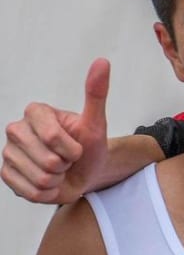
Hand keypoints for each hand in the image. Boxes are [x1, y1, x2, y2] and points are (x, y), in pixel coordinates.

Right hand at [2, 59, 109, 203]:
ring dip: (58, 180)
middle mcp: (16, 129)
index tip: (76, 146)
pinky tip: (50, 182)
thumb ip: (96, 93)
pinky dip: (47, 193)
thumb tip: (102, 62)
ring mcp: (8, 153)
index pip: (53, 138)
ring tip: (59, 170)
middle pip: (48, 161)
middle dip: (66, 165)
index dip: (72, 149)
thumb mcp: (96, 123)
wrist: (84, 172)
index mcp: (35, 113)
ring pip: (40, 178)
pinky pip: (31, 192)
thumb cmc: (89, 146)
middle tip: (68, 160)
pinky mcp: (6, 174)